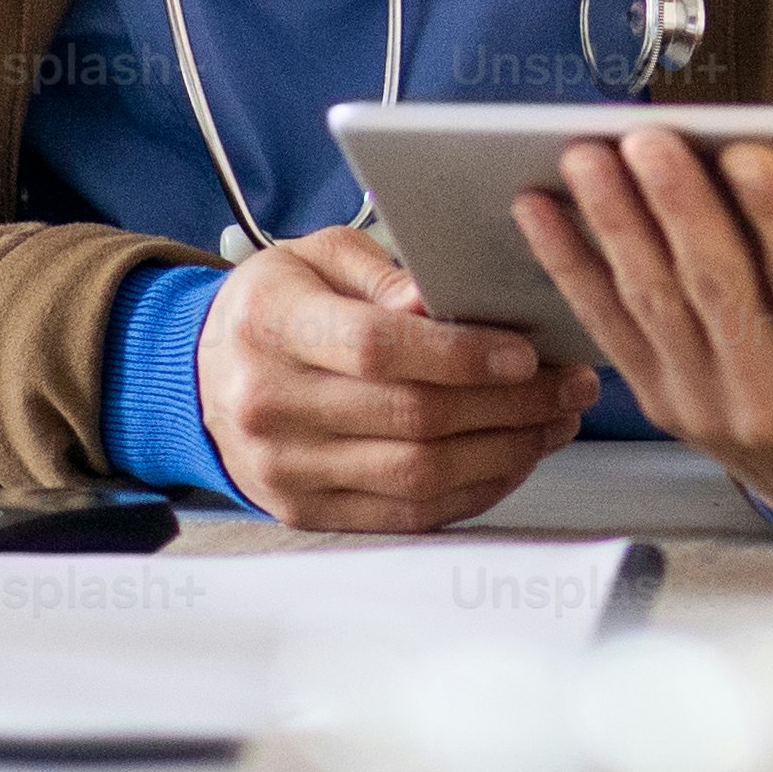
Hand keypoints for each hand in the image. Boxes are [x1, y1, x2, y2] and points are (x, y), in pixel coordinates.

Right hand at [193, 223, 595, 532]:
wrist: (203, 375)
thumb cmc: (276, 305)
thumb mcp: (319, 257)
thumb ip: (385, 273)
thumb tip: (443, 298)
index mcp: (272, 326)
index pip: (375, 348)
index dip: (460, 355)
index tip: (526, 354)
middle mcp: (271, 405)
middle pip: (410, 417)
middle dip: (509, 405)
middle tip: (569, 384)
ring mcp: (286, 469)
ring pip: (417, 474)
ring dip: (505, 452)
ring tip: (555, 421)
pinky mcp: (306, 511)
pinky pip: (406, 514)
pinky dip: (472, 491)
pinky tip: (512, 458)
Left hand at [512, 131, 772, 529]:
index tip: (751, 155)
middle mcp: (768, 397)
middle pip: (715, 289)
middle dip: (677, 208)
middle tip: (651, 138)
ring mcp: (703, 403)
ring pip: (652, 302)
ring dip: (613, 225)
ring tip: (588, 158)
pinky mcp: (659, 401)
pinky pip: (607, 326)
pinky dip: (570, 266)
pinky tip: (541, 212)